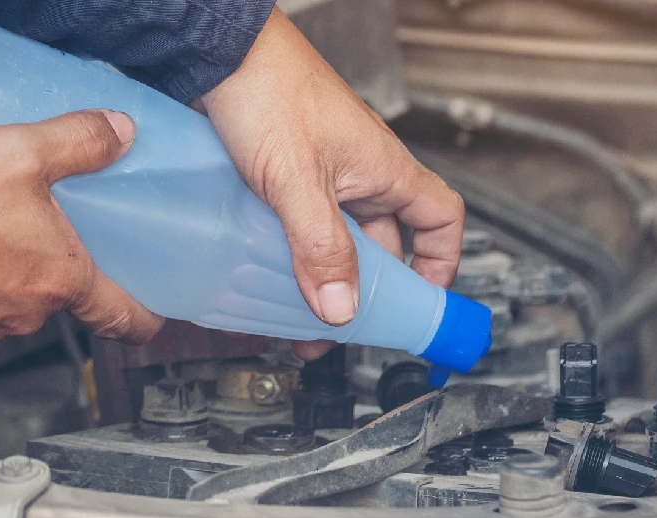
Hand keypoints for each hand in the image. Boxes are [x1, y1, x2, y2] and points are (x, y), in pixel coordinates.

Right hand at [0, 109, 165, 345]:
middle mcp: (29, 311)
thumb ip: (78, 139)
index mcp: (63, 279)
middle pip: (67, 295)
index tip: (157, 309)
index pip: (124, 317)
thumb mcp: (22, 151)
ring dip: (16, 265)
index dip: (147, 315)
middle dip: (65, 262)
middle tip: (58, 225)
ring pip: (19, 294)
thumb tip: (120, 132)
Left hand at [199, 8, 465, 359]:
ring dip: (320, 274)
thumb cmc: (267, 88)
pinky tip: (264, 272)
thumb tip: (341, 307)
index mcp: (385, 168)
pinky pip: (299, 224)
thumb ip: (320, 245)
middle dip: (362, 287)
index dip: (440, 262)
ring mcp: (321, 173)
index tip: (422, 301)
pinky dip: (289, 253)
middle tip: (339, 324)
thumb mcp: (298, 179)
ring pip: (334, 236)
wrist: (215, 55)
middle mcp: (359, 171)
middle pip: (381, 242)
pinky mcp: (283, 172)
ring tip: (295, 309)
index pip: (440, 219)